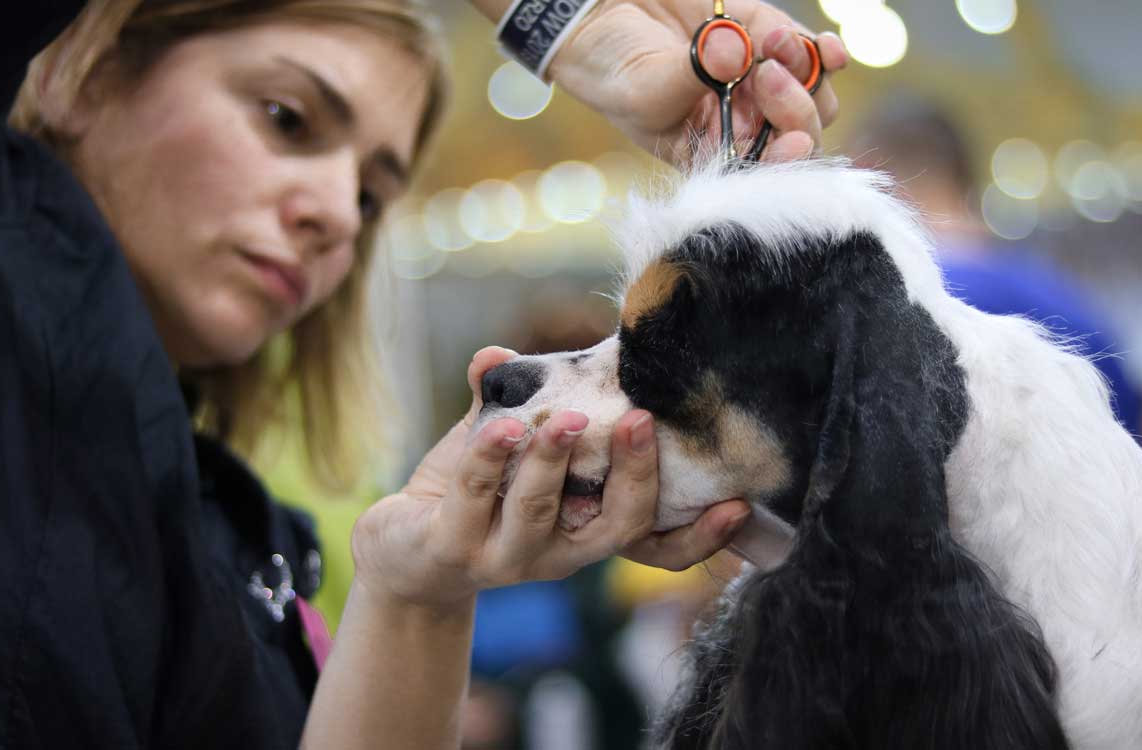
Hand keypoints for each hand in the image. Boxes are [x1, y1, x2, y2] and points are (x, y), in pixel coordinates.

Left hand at [351, 346, 750, 611]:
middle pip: (615, 527)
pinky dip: (487, 457)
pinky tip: (495, 425)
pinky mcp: (454, 552)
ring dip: (551, 460)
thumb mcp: (505, 445)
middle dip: (632, 474)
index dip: (700, 535)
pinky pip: (476, 499)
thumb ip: (515, 400)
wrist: (402, 548)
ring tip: (558, 418)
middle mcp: (559, 553)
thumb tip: (502, 350)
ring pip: (541, 511)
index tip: (739, 503)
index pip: (657, 545)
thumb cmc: (471, 493)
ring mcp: (507, 558)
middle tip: (637, 421)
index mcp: (587, 529)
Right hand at [548, 0, 848, 165]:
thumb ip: (689, 76)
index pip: (763, 173)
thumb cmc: (612, 71)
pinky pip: (816, 55)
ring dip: (805, 73)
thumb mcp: (641, 90)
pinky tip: (824, 47)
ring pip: (815, 95)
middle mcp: (744, 125)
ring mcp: (760, 84)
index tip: (793, 142)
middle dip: (795, 110)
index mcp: (713, 155)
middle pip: (798, 134)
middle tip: (765, 77)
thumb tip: (733, 51)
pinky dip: (825, 52)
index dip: (785, 163)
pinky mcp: (768, 38)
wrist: (603, 18)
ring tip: (768, 45)